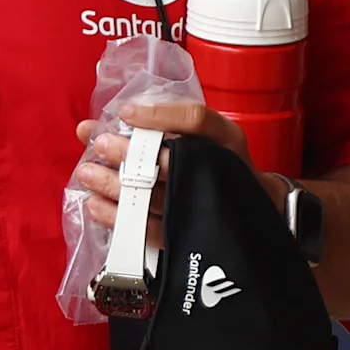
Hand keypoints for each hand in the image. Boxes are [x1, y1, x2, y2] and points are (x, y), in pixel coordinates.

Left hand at [71, 100, 349, 320]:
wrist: (263, 217)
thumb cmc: (221, 169)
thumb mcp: (206, 139)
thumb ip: (155, 128)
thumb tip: (93, 124)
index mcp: (226, 140)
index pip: (196, 120)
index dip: (159, 116)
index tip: (126, 112)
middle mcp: (219, 170)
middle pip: (168, 161)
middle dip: (128, 154)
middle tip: (99, 146)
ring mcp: (205, 207)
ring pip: (154, 197)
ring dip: (114, 186)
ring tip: (86, 175)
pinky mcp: (190, 237)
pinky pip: (150, 230)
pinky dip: (117, 218)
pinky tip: (95, 206)